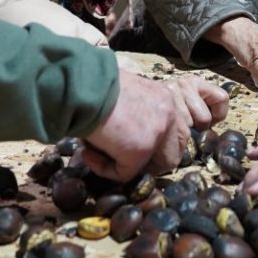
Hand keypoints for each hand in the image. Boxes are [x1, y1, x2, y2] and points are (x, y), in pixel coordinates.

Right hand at [79, 72, 227, 180]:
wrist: (80, 84)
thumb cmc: (94, 83)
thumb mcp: (126, 93)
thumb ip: (136, 112)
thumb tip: (128, 134)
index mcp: (164, 98)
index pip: (177, 130)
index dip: (157, 145)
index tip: (131, 144)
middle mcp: (168, 114)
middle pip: (173, 153)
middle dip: (149, 162)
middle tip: (121, 158)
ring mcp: (156, 134)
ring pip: (152, 167)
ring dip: (127, 166)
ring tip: (97, 153)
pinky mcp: (139, 150)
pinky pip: (124, 173)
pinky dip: (103, 168)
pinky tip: (87, 152)